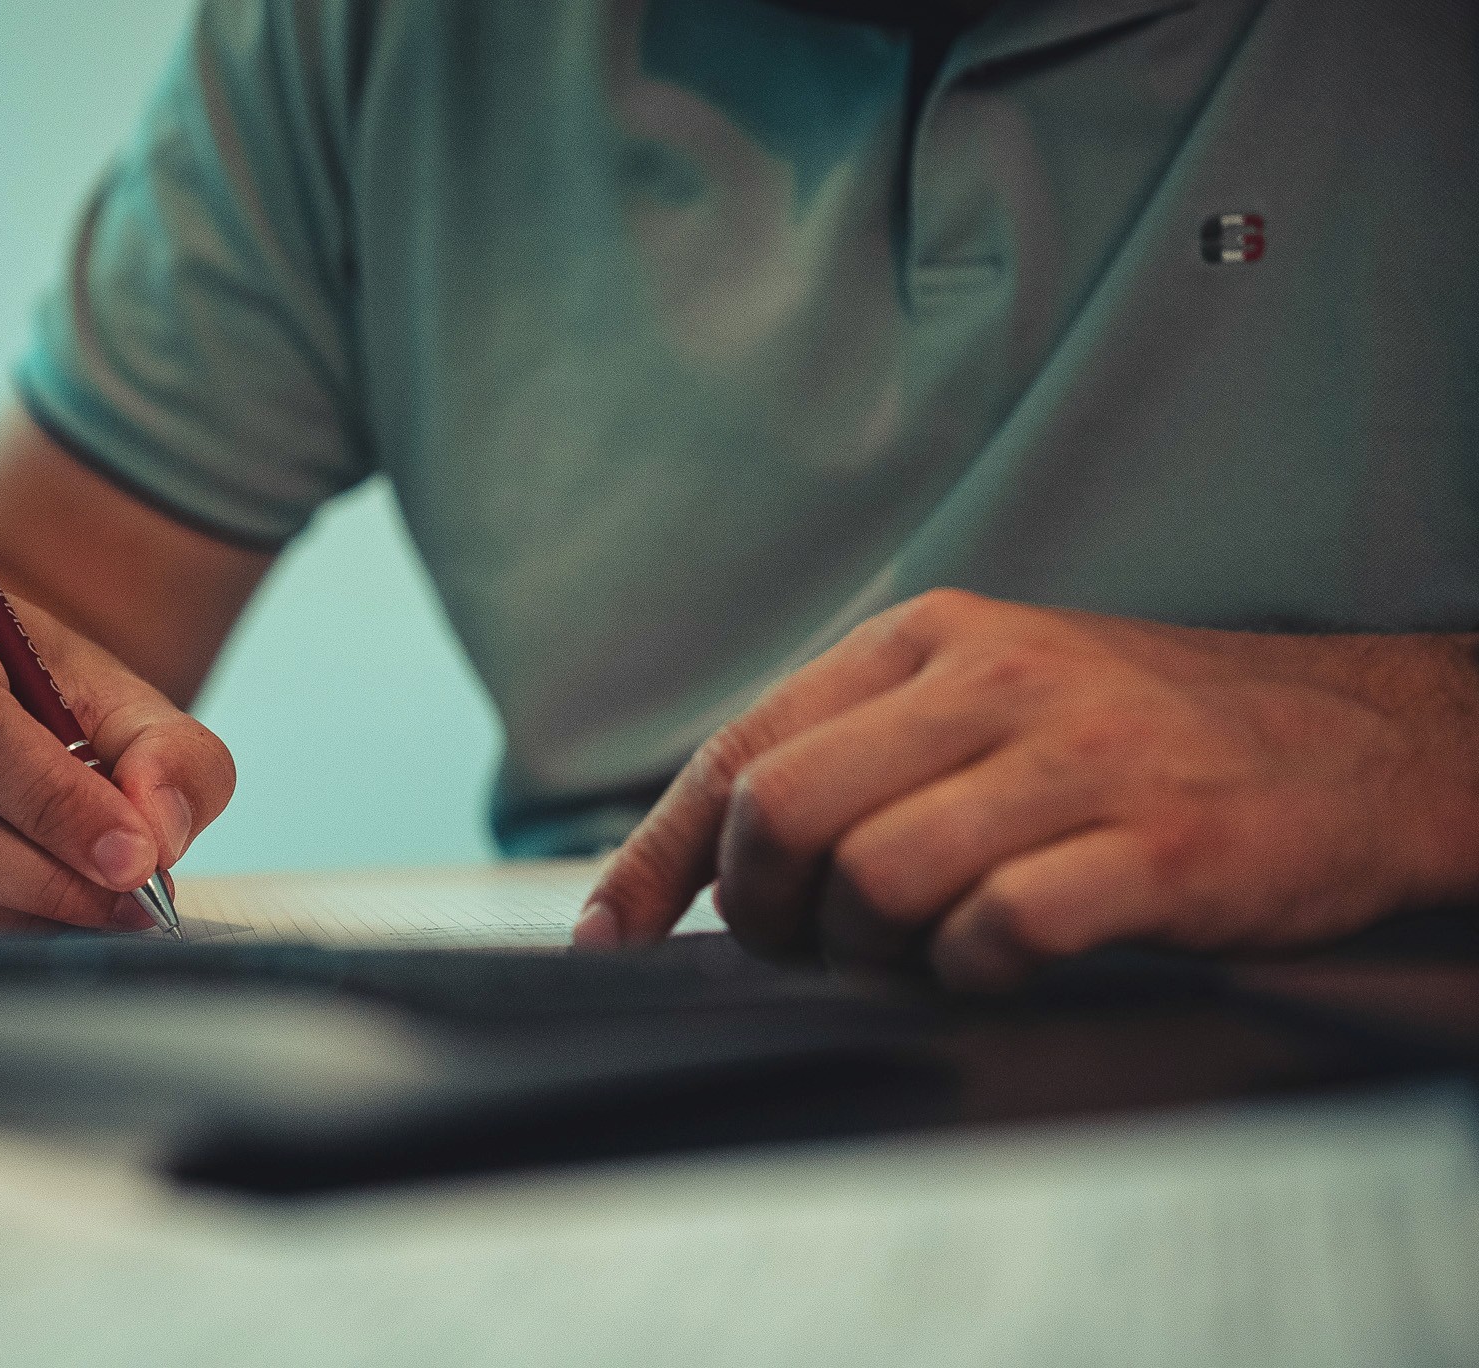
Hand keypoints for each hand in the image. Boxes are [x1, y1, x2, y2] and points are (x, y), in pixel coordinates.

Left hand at [580, 589, 1478, 987]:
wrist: (1354, 744)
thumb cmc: (1135, 736)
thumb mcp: (983, 700)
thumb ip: (851, 756)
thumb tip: (691, 869)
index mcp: (927, 639)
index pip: (745, 748)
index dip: (663, 858)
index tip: (612, 938)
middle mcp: (991, 682)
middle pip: (785, 816)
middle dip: (770, 912)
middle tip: (816, 945)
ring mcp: (1076, 761)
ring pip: (878, 880)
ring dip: (875, 953)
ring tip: (926, 951)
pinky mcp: (1158, 850)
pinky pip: (998, 931)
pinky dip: (974, 972)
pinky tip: (1004, 961)